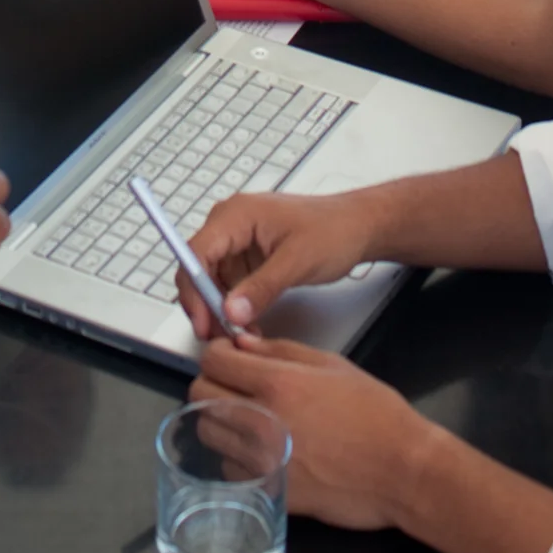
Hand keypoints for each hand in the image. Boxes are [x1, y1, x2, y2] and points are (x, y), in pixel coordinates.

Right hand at [182, 188, 381, 335]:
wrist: (358, 227)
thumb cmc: (333, 231)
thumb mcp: (297, 261)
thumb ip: (262, 287)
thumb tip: (230, 311)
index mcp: (236, 215)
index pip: (196, 253)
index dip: (194, 291)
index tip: (203, 322)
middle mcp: (231, 224)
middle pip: (199, 268)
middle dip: (206, 305)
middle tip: (221, 337)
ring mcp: (239, 241)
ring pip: (213, 281)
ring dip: (221, 310)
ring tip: (240, 334)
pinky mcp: (248, 257)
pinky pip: (230, 285)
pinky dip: (235, 307)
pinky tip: (249, 325)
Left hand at [192, 333, 423, 530]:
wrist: (402, 470)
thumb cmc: (375, 412)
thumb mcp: (332, 365)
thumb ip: (281, 351)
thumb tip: (243, 344)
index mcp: (277, 383)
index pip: (212, 360)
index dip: (218, 353)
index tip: (231, 357)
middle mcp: (261, 421)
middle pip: (200, 394)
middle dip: (212, 383)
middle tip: (235, 386)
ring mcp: (262, 460)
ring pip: (208, 433)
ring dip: (220, 421)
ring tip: (245, 418)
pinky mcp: (269, 491)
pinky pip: (229, 469)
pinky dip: (236, 458)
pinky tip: (259, 451)